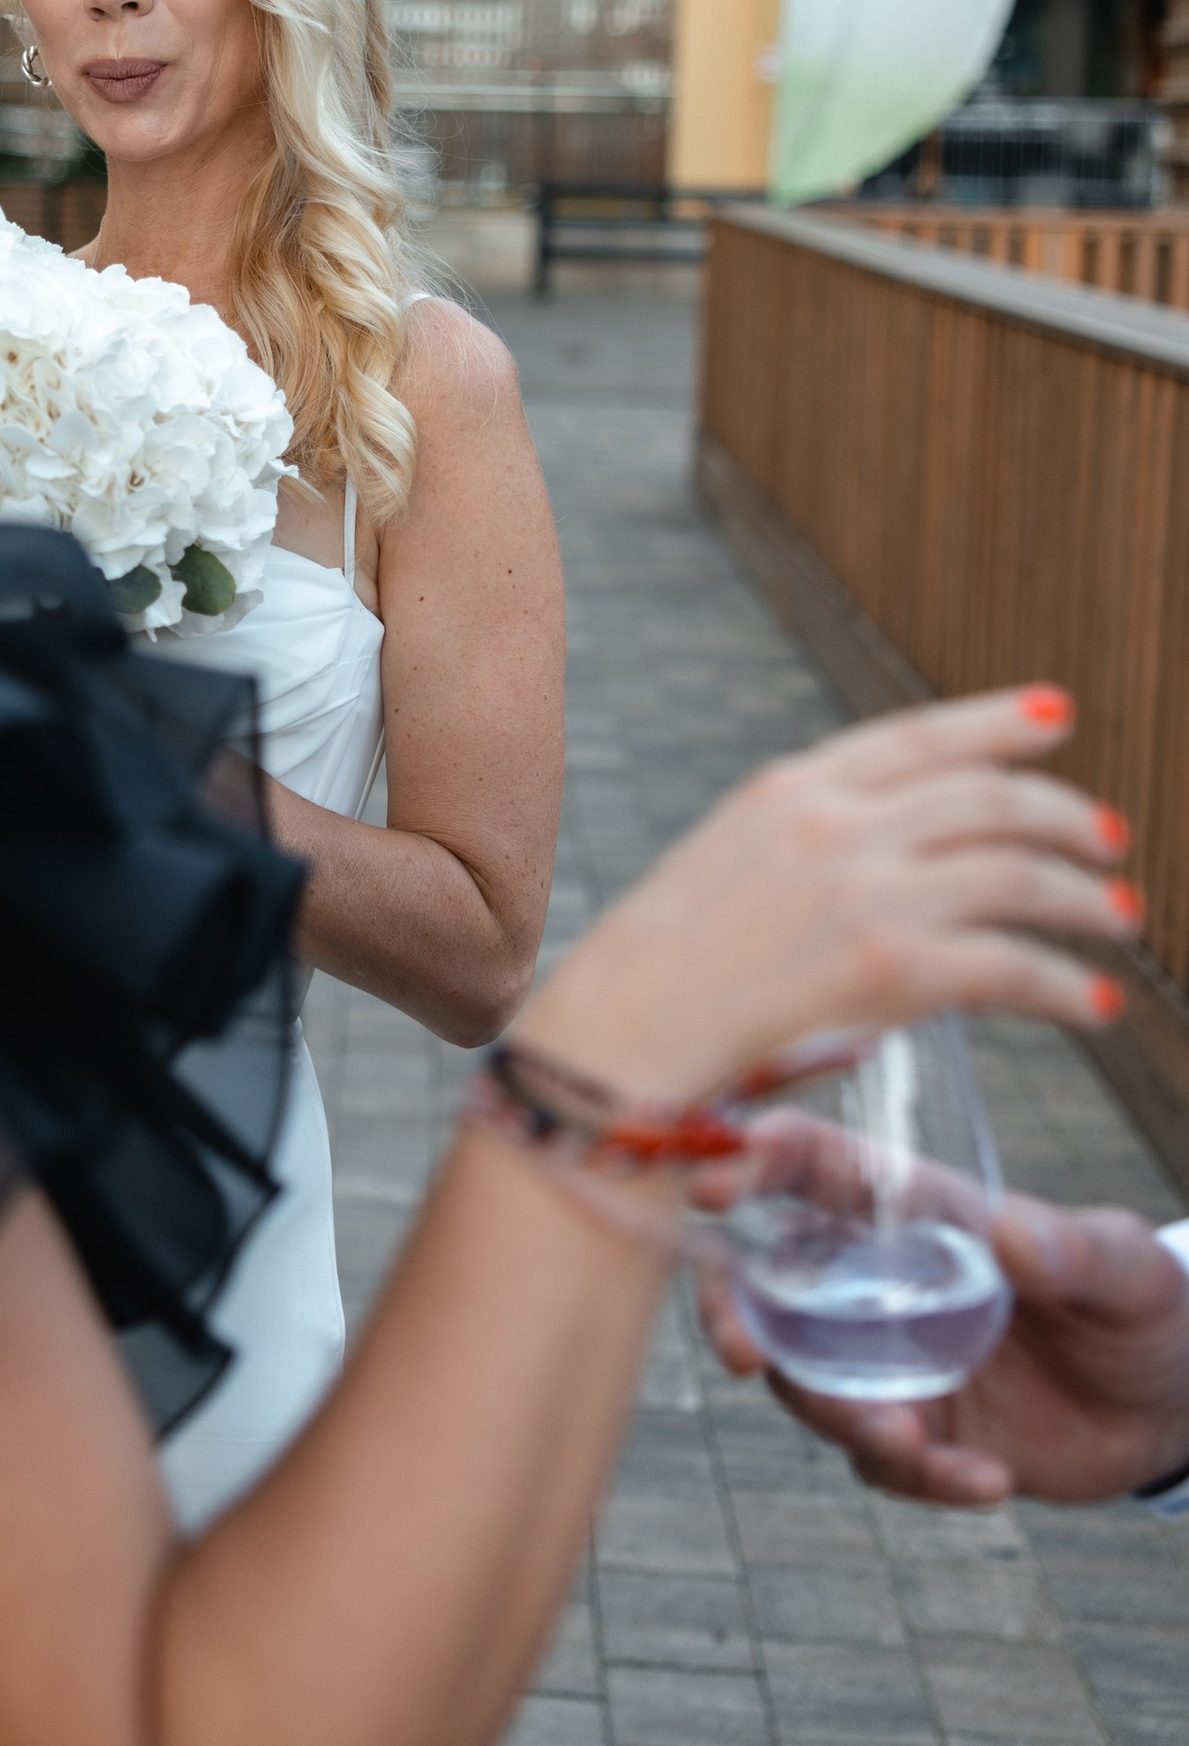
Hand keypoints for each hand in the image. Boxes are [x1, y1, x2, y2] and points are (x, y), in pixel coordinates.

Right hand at [522, 687, 1133, 1109]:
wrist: (626, 1029)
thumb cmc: (664, 965)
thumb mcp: (728, 858)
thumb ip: (809, 839)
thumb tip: (893, 855)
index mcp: (792, 788)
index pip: (919, 735)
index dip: (997, 722)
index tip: (1057, 716)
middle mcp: (838, 825)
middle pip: (988, 799)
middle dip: (1065, 817)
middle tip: (1110, 841)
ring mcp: (869, 891)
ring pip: (1018, 876)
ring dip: (1085, 900)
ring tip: (1118, 919)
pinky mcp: (894, 968)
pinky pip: (1015, 968)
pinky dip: (1070, 989)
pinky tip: (1098, 1008)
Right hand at [705, 1180, 1188, 1505]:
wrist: (1168, 1404)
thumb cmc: (1139, 1302)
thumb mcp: (1125, 1266)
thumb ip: (1073, 1248)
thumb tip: (1012, 1235)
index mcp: (913, 1211)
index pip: (813, 1169)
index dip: (753, 1162)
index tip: (717, 1183)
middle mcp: (877, 1284)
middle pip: (766, 1285)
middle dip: (732, 1313)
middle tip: (742, 1351)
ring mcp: (887, 1364)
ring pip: (810, 1387)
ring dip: (843, 1415)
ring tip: (911, 1439)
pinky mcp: (915, 1436)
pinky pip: (882, 1464)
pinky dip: (923, 1478)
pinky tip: (990, 1482)